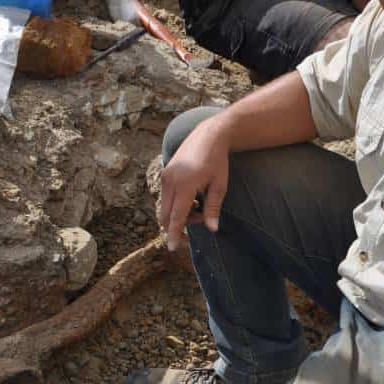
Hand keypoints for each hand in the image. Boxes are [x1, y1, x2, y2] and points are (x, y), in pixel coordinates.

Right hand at [158, 119, 230, 250]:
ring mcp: (165, 176)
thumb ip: (213, 208)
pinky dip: (176, 204)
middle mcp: (170, 180)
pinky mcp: (164, 174)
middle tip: (201, 218)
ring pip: (165, 207)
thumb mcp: (219, 185)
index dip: (174, 233)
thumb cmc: (217, 161)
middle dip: (180, 225)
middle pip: (166, 215)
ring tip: (200, 205)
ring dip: (179, 214)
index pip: (177, 216)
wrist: (208, 136)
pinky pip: (166, 198)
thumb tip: (212, 229)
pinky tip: (193, 197)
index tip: (172, 247)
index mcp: (185, 184)